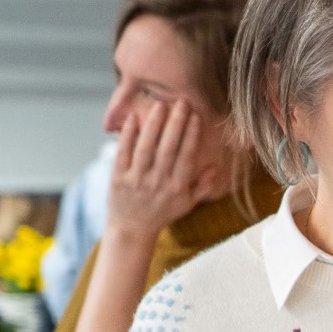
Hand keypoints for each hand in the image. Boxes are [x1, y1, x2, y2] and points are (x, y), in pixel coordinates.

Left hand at [105, 100, 212, 242]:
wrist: (132, 229)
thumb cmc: (162, 213)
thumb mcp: (187, 204)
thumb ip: (203, 187)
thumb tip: (214, 168)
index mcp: (177, 188)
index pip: (186, 156)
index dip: (191, 135)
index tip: (195, 116)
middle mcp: (158, 182)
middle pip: (168, 148)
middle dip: (175, 123)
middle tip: (181, 102)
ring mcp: (137, 180)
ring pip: (146, 148)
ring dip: (153, 125)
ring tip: (160, 105)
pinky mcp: (118, 178)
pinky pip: (123, 153)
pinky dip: (127, 135)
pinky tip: (133, 119)